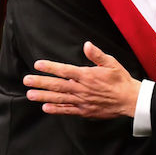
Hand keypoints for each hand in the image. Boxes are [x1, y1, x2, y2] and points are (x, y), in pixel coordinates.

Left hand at [24, 41, 140, 118]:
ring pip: (59, 98)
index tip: (38, 65)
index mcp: (87, 75)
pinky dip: (55, 109)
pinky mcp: (85, 110)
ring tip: (30, 94)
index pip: (64, 70)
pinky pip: (67, 110)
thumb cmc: (121, 80)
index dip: (50, 67)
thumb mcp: (111, 63)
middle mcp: (82, 88)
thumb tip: (86, 45)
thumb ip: (97, 54)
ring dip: (43, 96)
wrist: (129, 99)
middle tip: (26, 80)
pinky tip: (45, 107)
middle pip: (57, 85)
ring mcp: (82, 101)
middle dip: (40, 82)